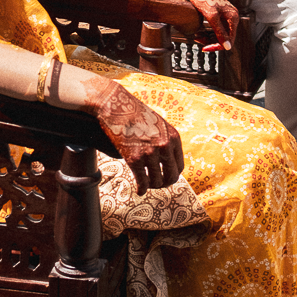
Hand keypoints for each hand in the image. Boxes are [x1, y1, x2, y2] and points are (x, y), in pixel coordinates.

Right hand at [84, 78, 183, 193]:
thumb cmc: (135, 114)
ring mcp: (150, 153)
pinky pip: (142, 181)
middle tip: (156, 184)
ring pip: (156, 181)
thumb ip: (166, 141)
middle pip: (171, 176)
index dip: (172, 175)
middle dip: (164, 184)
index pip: (179, 166)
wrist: (116, 105)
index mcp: (173, 137)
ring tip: (146, 184)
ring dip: (151, 186)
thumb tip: (167, 161)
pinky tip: (138, 191)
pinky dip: (141, 189)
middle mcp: (164, 146)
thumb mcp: (159, 124)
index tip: (165, 177)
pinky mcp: (134, 158)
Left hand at [187, 0, 237, 48]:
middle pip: (224, 38)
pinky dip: (208, 33)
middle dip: (211, 41)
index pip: (229, 40)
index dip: (218, 46)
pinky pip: (216, 29)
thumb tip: (228, 47)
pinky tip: (199, 33)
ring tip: (197, 36)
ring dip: (208, 38)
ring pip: (219, 34)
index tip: (205, 48)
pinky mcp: (220, 16)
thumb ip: (220, 32)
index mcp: (233, 17)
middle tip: (198, 40)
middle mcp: (232, 18)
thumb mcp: (212, 16)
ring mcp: (226, 17)